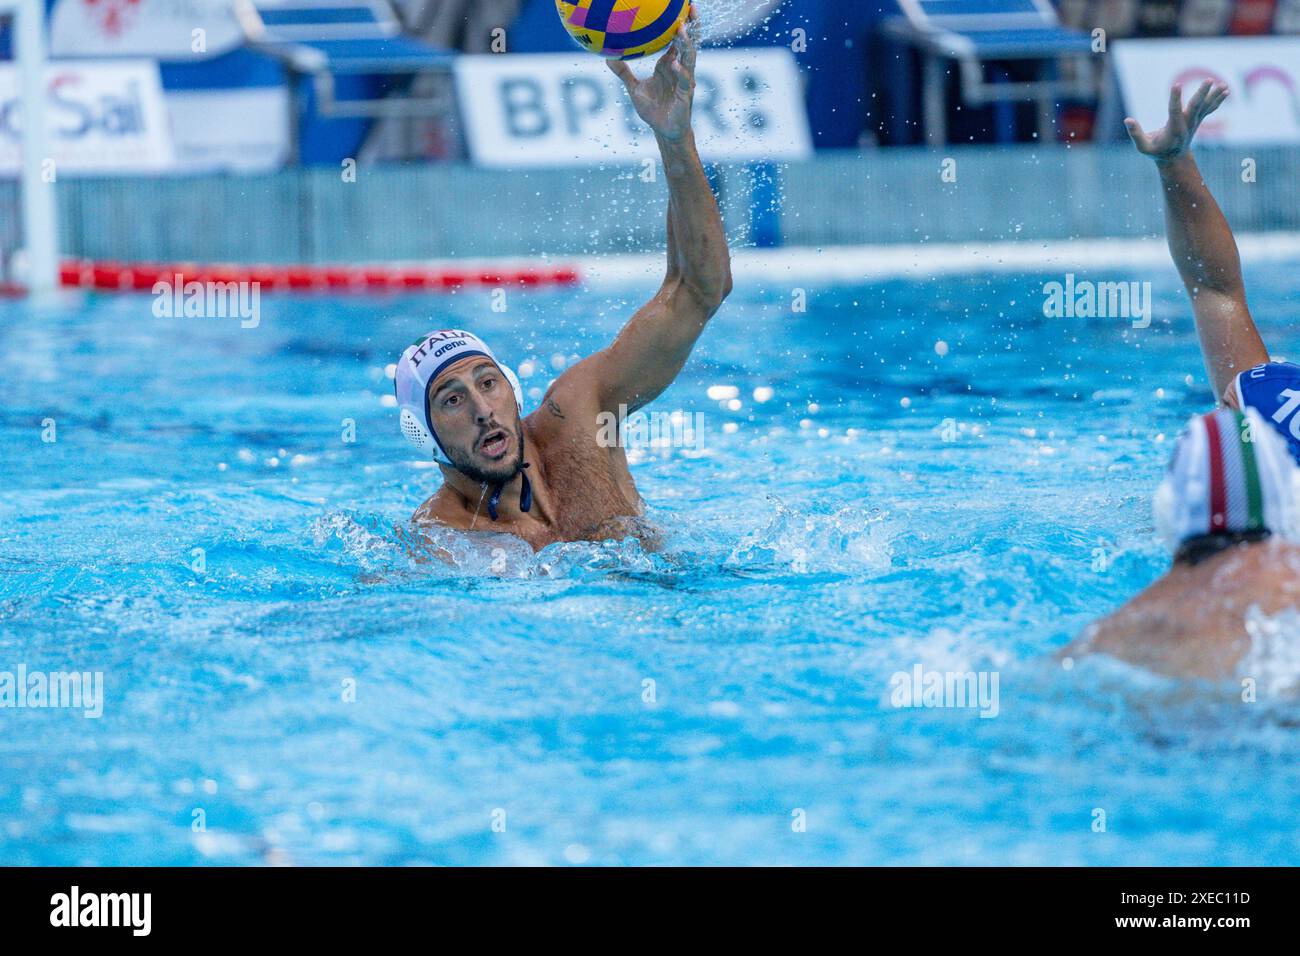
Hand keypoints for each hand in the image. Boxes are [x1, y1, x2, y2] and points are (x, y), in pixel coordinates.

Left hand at [606, 5, 697, 141]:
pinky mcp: (687, 95)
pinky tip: (674, 63)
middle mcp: (680, 69)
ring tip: (681, 29)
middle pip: (689, 43)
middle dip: (692, 25)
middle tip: (690, 7)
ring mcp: (686, 81)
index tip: (679, 6)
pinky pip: (685, 81)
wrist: (663, 132)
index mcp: (669, 65)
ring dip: (687, 44)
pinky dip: (680, 71)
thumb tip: (607, 56)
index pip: (676, 39)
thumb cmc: (652, 110)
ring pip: (690, 58)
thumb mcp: (634, 89)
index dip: (679, 23)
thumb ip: (623, 72)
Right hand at [1125, 79, 1227, 160]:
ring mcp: (1194, 122)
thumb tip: (1127, 120)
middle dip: (1202, 93)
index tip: (1176, 84)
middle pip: (1195, 107)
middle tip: (1209, 80)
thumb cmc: (1156, 152)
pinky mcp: (1198, 120)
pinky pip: (1209, 108)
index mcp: (1173, 130)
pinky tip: (1226, 90)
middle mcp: (1187, 125)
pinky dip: (1217, 100)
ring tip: (1223, 85)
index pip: (1174, 111)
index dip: (1175, 98)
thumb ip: (1136, 134)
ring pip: (1205, 106)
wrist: (1174, 159)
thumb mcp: (1143, 147)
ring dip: (1214, 95)